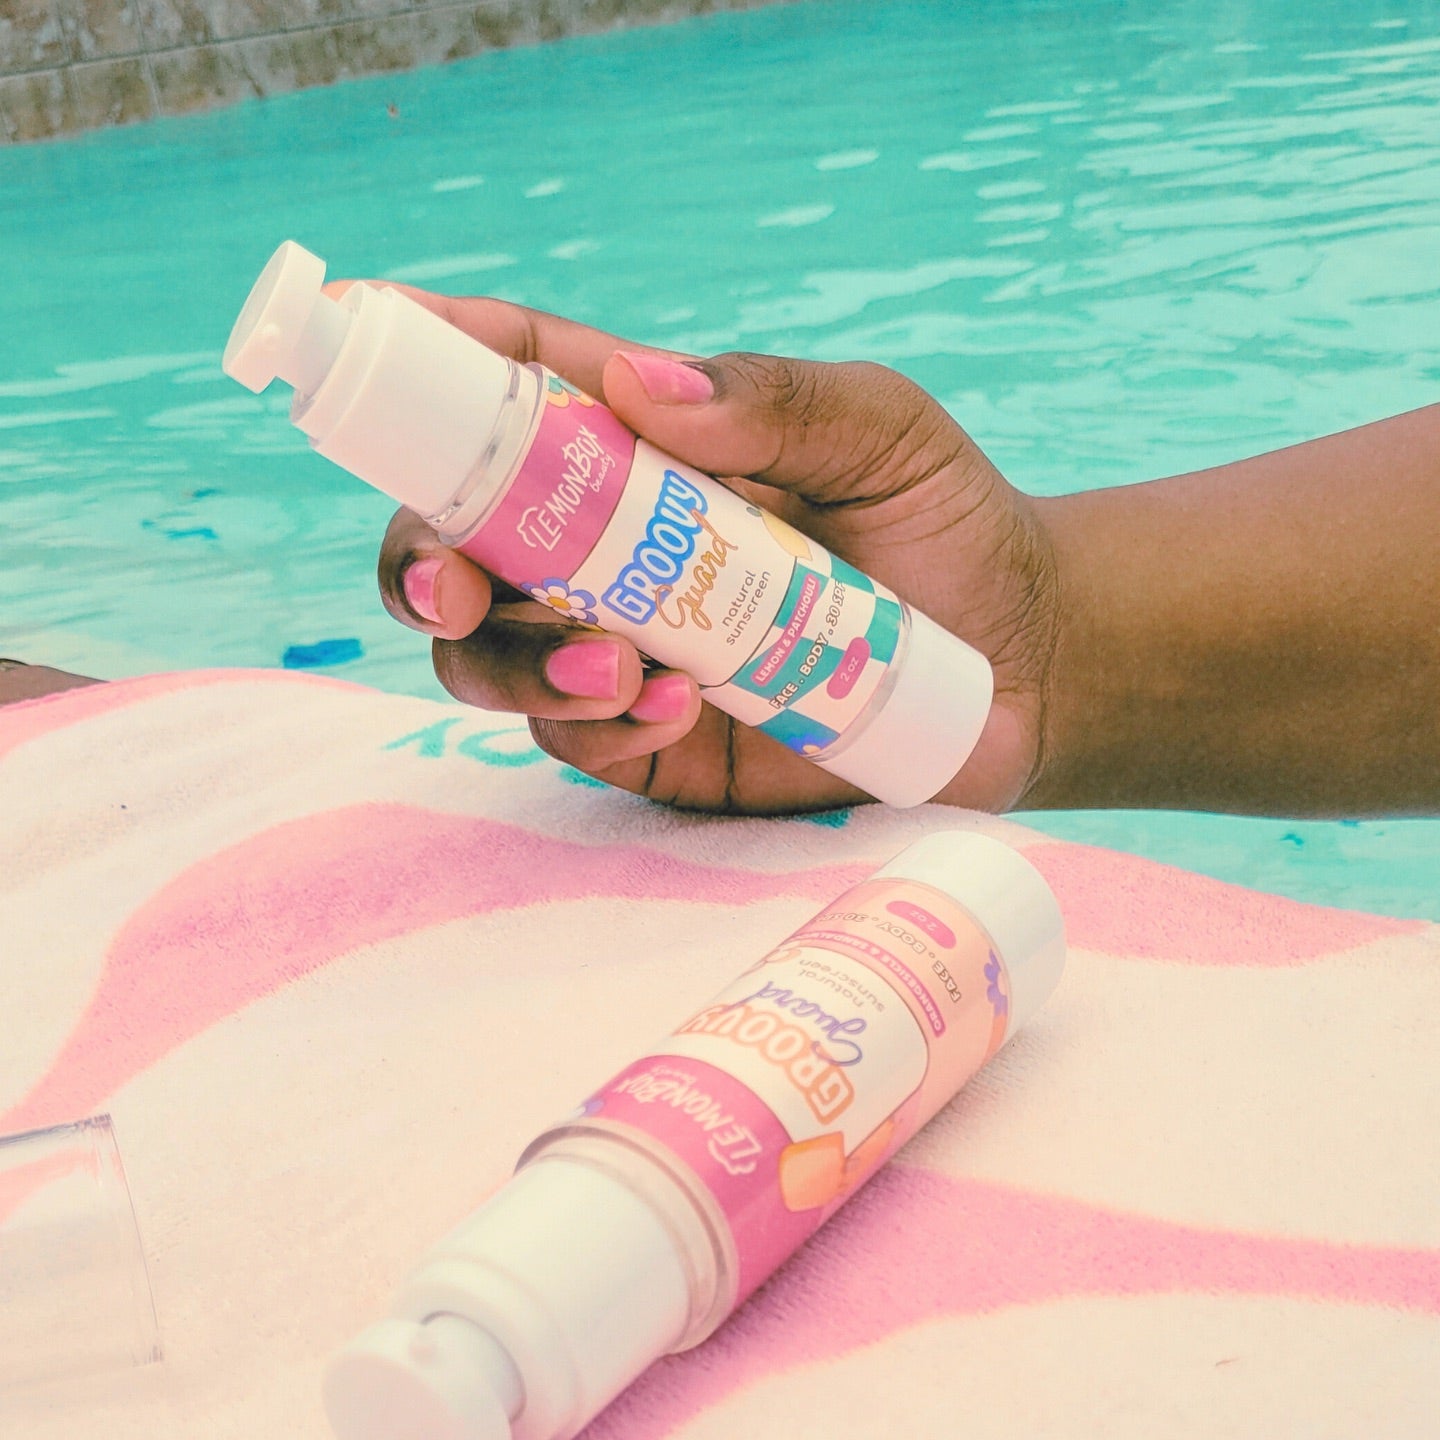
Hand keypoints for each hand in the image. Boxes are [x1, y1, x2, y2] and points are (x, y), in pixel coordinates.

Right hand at [367, 288, 1060, 813]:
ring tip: (624, 668)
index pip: (515, 387)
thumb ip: (774, 400)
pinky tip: (671, 707)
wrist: (1017, 664)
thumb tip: (639, 390)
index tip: (360, 323)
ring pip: (486, 655)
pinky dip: (596, 724)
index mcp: (647, 445)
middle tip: (453, 589)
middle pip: (455, 539)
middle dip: (422, 562)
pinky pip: (573, 735)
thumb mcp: (879, 430)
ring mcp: (620, 644)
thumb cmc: (947, 522)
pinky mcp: (653, 737)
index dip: (428, 356)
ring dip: (514, 663)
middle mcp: (609, 546)